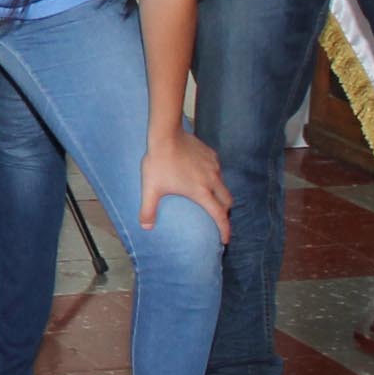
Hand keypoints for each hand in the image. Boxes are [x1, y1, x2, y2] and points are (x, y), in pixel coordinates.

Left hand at [141, 126, 233, 241]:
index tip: (225, 239)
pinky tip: (203, 175)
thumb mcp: (150, 188)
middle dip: (225, 211)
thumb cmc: (158, 162)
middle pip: (227, 201)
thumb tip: (145, 227)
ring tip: (211, 197)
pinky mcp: (212, 154)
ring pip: (223, 184)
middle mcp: (212, 180)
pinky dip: (214, 177)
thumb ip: (148, 209)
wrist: (165, 135)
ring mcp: (214, 166)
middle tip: (219, 217)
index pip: (219, 215)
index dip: (224, 229)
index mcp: (201, 192)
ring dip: (220, 193)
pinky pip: (218, 169)